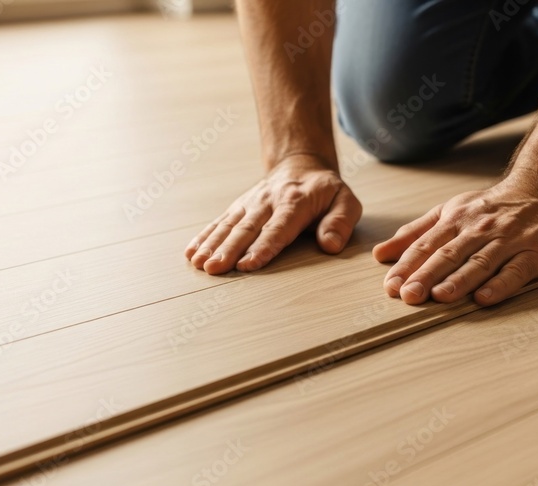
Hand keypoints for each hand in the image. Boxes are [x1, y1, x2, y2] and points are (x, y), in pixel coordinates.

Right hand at [185, 154, 361, 273]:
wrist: (301, 164)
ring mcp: (250, 204)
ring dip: (212, 245)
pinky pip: (220, 221)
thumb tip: (330, 245)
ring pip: (229, 225)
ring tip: (199, 263)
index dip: (262, 247)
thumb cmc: (326, 191)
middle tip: (214, 268)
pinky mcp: (239, 207)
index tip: (248, 264)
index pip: (278, 228)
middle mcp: (268, 202)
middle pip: (247, 229)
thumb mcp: (345, 201)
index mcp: (296, 202)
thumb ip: (340, 222)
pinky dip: (205, 236)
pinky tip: (191, 252)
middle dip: (229, 250)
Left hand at [373, 172, 537, 305]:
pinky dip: (500, 284)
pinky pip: (516, 270)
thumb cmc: (490, 208)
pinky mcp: (536, 251)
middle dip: (427, 275)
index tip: (391, 285)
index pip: (427, 245)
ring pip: (481, 261)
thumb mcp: (449, 212)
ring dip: (460, 279)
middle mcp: (480, 228)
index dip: (408, 265)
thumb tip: (380, 254)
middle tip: (408, 296)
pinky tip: (484, 298)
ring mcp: (509, 239)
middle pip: (450, 254)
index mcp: (456, 219)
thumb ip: (416, 233)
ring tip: (440, 296)